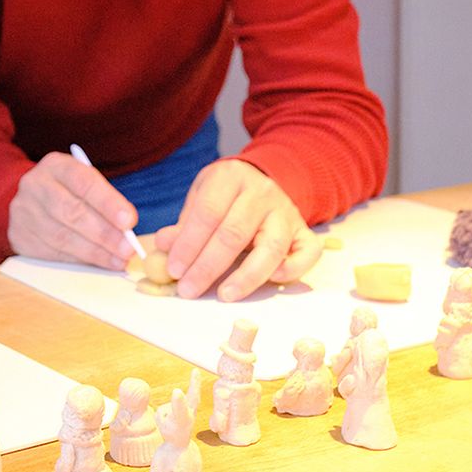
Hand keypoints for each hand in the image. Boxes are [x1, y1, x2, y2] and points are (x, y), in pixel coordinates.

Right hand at [6, 152, 137, 270]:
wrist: (30, 201)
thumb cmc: (68, 192)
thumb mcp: (84, 184)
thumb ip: (105, 201)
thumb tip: (127, 230)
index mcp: (56, 166)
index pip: (84, 182)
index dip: (108, 203)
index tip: (129, 222)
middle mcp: (35, 185)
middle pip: (71, 212)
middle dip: (104, 233)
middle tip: (127, 248)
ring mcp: (23, 212)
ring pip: (61, 237)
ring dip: (94, 252)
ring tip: (117, 260)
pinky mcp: (19, 236)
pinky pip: (52, 253)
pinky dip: (78, 260)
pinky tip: (96, 263)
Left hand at [153, 159, 319, 299]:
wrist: (262, 179)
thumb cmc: (225, 195)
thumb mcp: (200, 197)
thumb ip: (184, 223)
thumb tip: (164, 245)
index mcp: (231, 177)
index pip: (208, 213)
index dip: (188, 244)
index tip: (174, 269)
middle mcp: (262, 193)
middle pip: (235, 233)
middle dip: (208, 266)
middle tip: (189, 289)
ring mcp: (286, 212)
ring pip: (272, 247)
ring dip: (246, 276)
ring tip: (224, 294)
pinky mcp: (304, 230)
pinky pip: (308, 252)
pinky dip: (293, 268)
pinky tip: (272, 280)